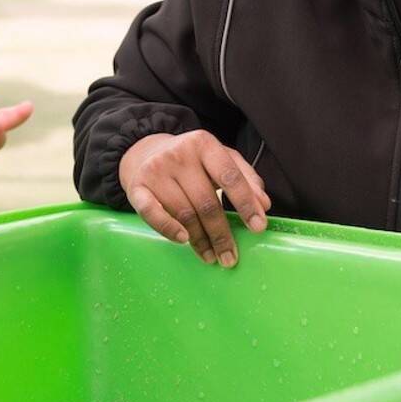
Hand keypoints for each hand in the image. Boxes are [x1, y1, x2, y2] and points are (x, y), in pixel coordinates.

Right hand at [119, 130, 270, 267]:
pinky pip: (152, 214)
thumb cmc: (190, 160)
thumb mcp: (219, 158)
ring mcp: (155, 170)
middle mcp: (178, 154)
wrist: (144, 151)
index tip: (258, 227)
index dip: (246, 204)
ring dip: (200, 240)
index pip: (230, 176)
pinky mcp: (136, 187)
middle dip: (222, 234)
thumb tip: (263, 204)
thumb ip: (245, 177)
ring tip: (211, 256)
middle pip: (207, 202)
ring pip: (184, 213)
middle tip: (231, 257)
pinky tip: (183, 241)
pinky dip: (168, 229)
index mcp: (204, 144)